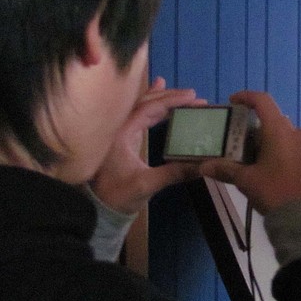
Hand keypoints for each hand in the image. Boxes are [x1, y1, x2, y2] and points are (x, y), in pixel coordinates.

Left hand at [90, 77, 205, 214]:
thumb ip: (173, 173)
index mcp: (121, 133)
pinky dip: (152, 105)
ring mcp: (120, 131)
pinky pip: (140, 115)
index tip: (193, 97)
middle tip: (194, 95)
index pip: (149, 108)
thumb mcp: (146, 185)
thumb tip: (202, 166)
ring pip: (142, 107)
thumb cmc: (117, 196)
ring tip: (182, 93)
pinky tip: (159, 94)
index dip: (172, 101)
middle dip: (170, 97)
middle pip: (145, 102)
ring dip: (163, 99)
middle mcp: (119, 127)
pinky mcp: (124, 138)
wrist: (98, 208)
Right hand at [197, 90, 300, 214]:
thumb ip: (225, 169)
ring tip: (257, 159)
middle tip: (241, 143)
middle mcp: (299, 132)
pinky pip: (298, 147)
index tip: (234, 102)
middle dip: (257, 128)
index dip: (246, 97)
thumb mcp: (246, 181)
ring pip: (287, 135)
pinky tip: (275, 169)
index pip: (263, 101)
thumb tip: (204, 166)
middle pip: (275, 120)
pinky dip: (285, 151)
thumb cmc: (274, 192)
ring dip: (272, 141)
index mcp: (280, 130)